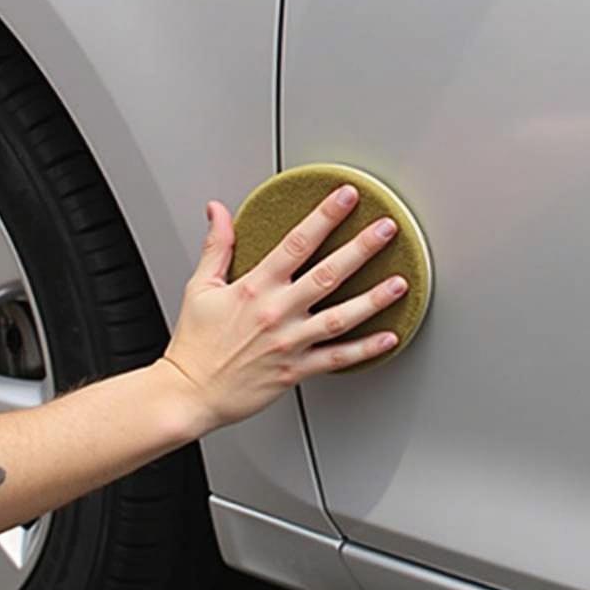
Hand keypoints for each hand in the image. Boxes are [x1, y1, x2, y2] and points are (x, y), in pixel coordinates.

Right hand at [161, 184, 407, 431]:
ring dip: (373, 299)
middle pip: (328, 273)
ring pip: (341, 316)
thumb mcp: (199, 286)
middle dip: (361, 248)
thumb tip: (218, 210)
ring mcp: (290, 341)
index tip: (345, 197)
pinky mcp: (296, 370)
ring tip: (400, 283)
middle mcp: (277, 311)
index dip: (324, 216)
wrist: (188, 393)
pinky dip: (365, 349)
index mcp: (255, 287)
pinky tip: (389, 336)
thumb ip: (217, 246)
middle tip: (386, 229)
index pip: (296, 242)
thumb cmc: (195, 343)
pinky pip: (337, 358)